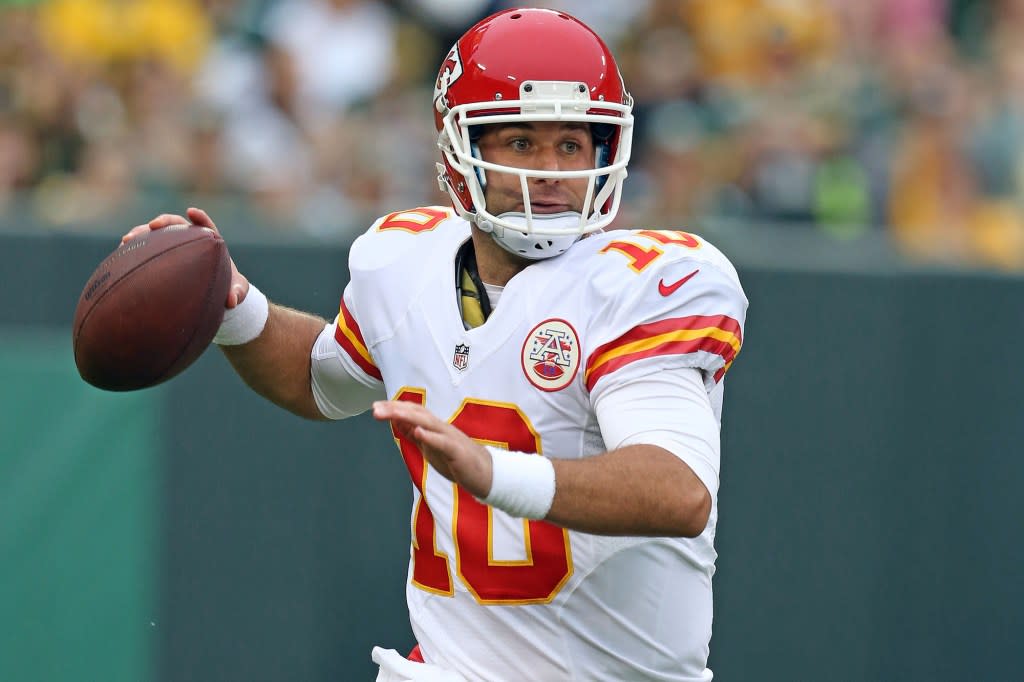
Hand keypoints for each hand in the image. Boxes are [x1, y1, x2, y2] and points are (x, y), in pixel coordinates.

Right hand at [121, 207, 249, 307]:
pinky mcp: (161, 256)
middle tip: (152, 226)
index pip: (206, 226)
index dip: (200, 218)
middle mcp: (190, 240)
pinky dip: (134, 250)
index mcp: (211, 243)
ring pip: (156, 235)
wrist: (215, 293)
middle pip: (176, 225)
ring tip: (127, 240)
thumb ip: (237, 294)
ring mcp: (174, 247)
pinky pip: (146, 250)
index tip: (192, 212)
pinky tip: (119, 256)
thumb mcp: (237, 291)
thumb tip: (231, 302)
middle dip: (162, 222)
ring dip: (141, 234)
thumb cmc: (229, 288)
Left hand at [373, 400, 492, 498]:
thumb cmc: (457, 459)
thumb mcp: (431, 446)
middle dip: (395, 409)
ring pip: (427, 422)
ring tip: (390, 414)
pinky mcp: (457, 452)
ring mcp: (450, 438)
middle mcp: (441, 428)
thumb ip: (415, 435)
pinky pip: (443, 442)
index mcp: (434, 427)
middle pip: (417, 413)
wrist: (485, 473)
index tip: (375, 407)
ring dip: (407, 417)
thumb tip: (397, 422)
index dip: (394, 408)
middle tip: (375, 409)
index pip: (412, 412)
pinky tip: (418, 432)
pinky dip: (430, 436)